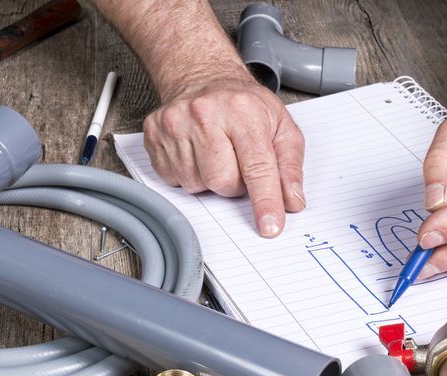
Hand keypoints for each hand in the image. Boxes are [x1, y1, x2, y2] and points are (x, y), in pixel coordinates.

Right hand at [143, 76, 305, 237]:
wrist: (203, 76)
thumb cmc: (243, 105)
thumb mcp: (280, 126)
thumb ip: (290, 166)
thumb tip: (292, 201)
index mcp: (242, 111)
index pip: (257, 167)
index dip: (265, 201)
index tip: (270, 227)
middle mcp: (205, 114)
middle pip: (222, 182)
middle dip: (234, 183)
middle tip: (236, 162)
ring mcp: (175, 123)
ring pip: (196, 184)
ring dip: (209, 179)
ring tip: (215, 153)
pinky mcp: (154, 134)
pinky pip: (172, 179)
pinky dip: (187, 173)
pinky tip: (194, 152)